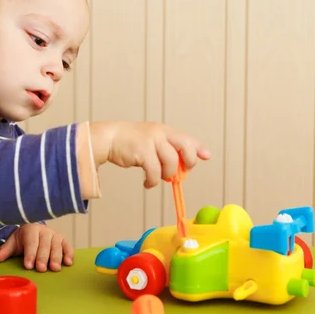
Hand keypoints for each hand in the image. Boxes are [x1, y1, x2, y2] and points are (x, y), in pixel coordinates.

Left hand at [0, 223, 73, 271]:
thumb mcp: (13, 242)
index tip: (28, 265)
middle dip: (43, 257)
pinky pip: (68, 245)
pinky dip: (69, 253)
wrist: (34, 230)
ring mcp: (55, 235)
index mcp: (31, 229)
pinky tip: (68, 262)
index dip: (30, 254)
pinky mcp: (63, 239)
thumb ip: (5, 250)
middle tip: (41, 269)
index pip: (31, 242)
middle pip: (44, 245)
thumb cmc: (23, 239)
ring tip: (55, 268)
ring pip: (57, 245)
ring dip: (56, 257)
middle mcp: (44, 231)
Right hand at [88, 121, 210, 187]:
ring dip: (167, 175)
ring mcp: (151, 141)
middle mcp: (160, 133)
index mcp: (163, 130)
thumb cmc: (129, 142)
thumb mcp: (150, 140)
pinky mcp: (142, 152)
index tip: (206, 156)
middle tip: (181, 173)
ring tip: (159, 178)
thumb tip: (181, 168)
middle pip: (185, 147)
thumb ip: (165, 149)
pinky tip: (147, 183)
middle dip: (188, 162)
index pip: (186, 138)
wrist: (109, 138)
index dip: (198, 148)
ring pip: (171, 162)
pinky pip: (155, 172)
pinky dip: (153, 181)